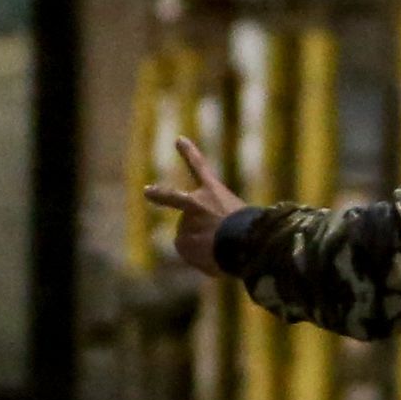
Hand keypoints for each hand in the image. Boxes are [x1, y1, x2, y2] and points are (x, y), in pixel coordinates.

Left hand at [146, 131, 247, 274]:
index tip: (179, 139)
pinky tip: (213, 260)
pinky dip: (199, 259)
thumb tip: (212, 244)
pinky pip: (187, 252)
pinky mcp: (182, 240)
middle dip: (159, 194)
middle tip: (147, 191)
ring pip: (187, 237)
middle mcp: (197, 202)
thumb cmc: (253, 230)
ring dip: (200, 245)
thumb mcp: (243, 219)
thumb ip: (224, 225)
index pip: (200, 167)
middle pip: (172, 197)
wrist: (244, 242)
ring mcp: (187, 221)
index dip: (189, 153)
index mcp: (215, 192)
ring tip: (220, 250)